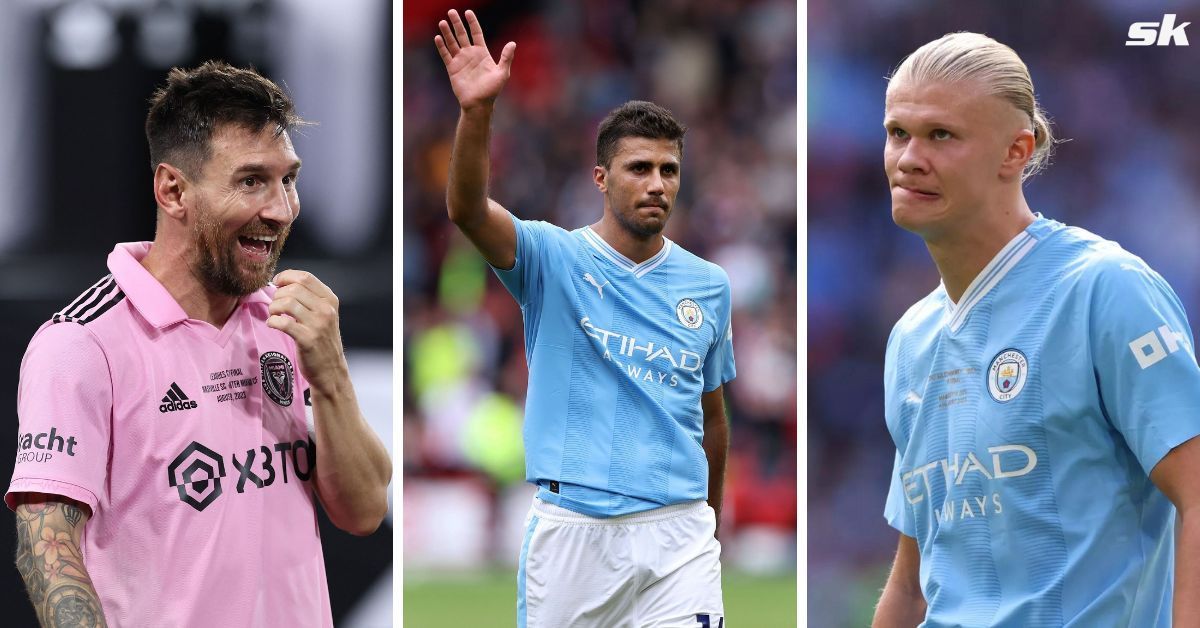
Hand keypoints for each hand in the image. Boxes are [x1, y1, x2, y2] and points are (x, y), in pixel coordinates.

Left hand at [267, 270, 348, 393]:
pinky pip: (283, 322)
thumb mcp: (323, 314)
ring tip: (274, 315)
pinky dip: (272, 321)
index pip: (305, 277)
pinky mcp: (308, 339)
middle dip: (277, 295)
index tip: (277, 284)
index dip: (286, 277)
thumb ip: (309, 298)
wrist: (330, 370)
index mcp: (330, 300)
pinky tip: (273, 324)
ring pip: (287, 303)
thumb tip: (281, 282)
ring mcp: (318, 325)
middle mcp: (326, 310)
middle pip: (293, 289)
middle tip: (275, 305)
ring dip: (273, 308)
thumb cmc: (321, 340)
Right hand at [435, 9, 515, 110]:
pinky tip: (438, 37)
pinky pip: (446, 55)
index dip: (472, 22)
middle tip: (451, 11)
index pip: (476, 33)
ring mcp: (461, 61)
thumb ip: (506, 57)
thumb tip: (513, 43)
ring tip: (443, 22)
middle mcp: (470, 54)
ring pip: (452, 43)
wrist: (479, 104)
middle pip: (462, 34)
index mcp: (482, 53)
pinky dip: (442, 46)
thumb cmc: (492, 90)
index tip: (468, 12)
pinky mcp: (452, 68)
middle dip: (457, 23)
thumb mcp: (502, 73)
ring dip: (447, 32)